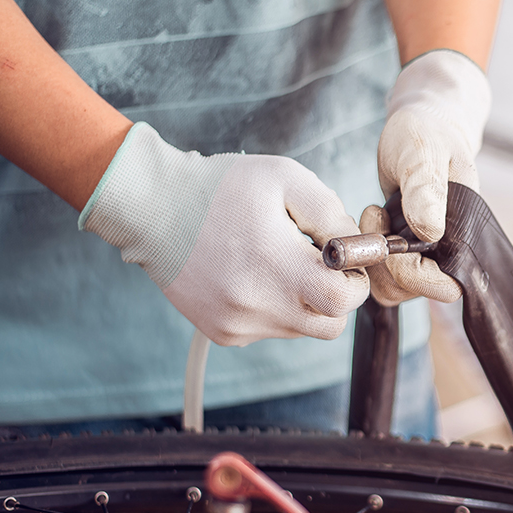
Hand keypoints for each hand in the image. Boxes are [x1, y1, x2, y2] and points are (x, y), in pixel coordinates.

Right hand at [80, 123, 369, 344]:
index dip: (355, 280)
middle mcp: (256, 305)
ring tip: (277, 262)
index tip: (344, 260)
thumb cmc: (221, 187)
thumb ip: (332, 214)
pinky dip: (276, 308)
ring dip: (305, 301)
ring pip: (302, 329)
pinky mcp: (224, 333)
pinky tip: (254, 275)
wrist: (153, 208)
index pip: (343, 300)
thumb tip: (359, 248)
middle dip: (337, 296)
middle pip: (330, 324)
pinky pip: (272, 330)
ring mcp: (238, 324)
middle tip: (319, 264)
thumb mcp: (286, 179)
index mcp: (275, 265)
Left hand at [369, 49, 490, 304]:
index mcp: (464, 235)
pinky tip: (372, 220)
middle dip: (383, 263)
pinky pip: (380, 273)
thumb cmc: (427, 132)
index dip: (412, 273)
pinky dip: (366, 253)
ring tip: (374, 214)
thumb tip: (430, 232)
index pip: (444, 286)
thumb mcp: (424, 151)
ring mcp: (425, 254)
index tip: (390, 237)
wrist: (422, 124)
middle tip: (375, 216)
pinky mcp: (404, 250)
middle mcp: (447, 251)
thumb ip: (426, 189)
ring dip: (371, 258)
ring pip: (391, 288)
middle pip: (412, 293)